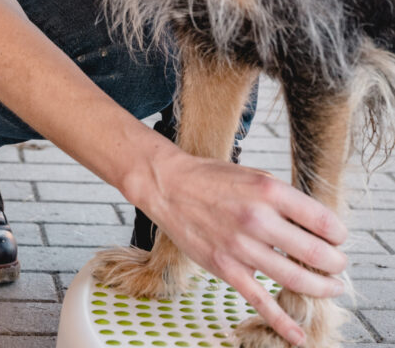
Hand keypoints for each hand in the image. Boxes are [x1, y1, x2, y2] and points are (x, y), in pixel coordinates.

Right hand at [135, 151, 347, 345]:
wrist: (170, 186)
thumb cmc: (213, 178)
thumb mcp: (254, 176)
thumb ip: (283, 200)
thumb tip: (315, 226)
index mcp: (269, 191)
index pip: (321, 220)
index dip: (338, 234)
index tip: (339, 239)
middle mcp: (258, 218)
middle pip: (314, 253)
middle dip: (336, 264)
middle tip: (339, 266)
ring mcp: (242, 247)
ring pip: (295, 279)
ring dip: (321, 288)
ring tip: (331, 288)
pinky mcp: (227, 269)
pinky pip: (261, 301)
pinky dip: (283, 322)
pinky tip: (298, 335)